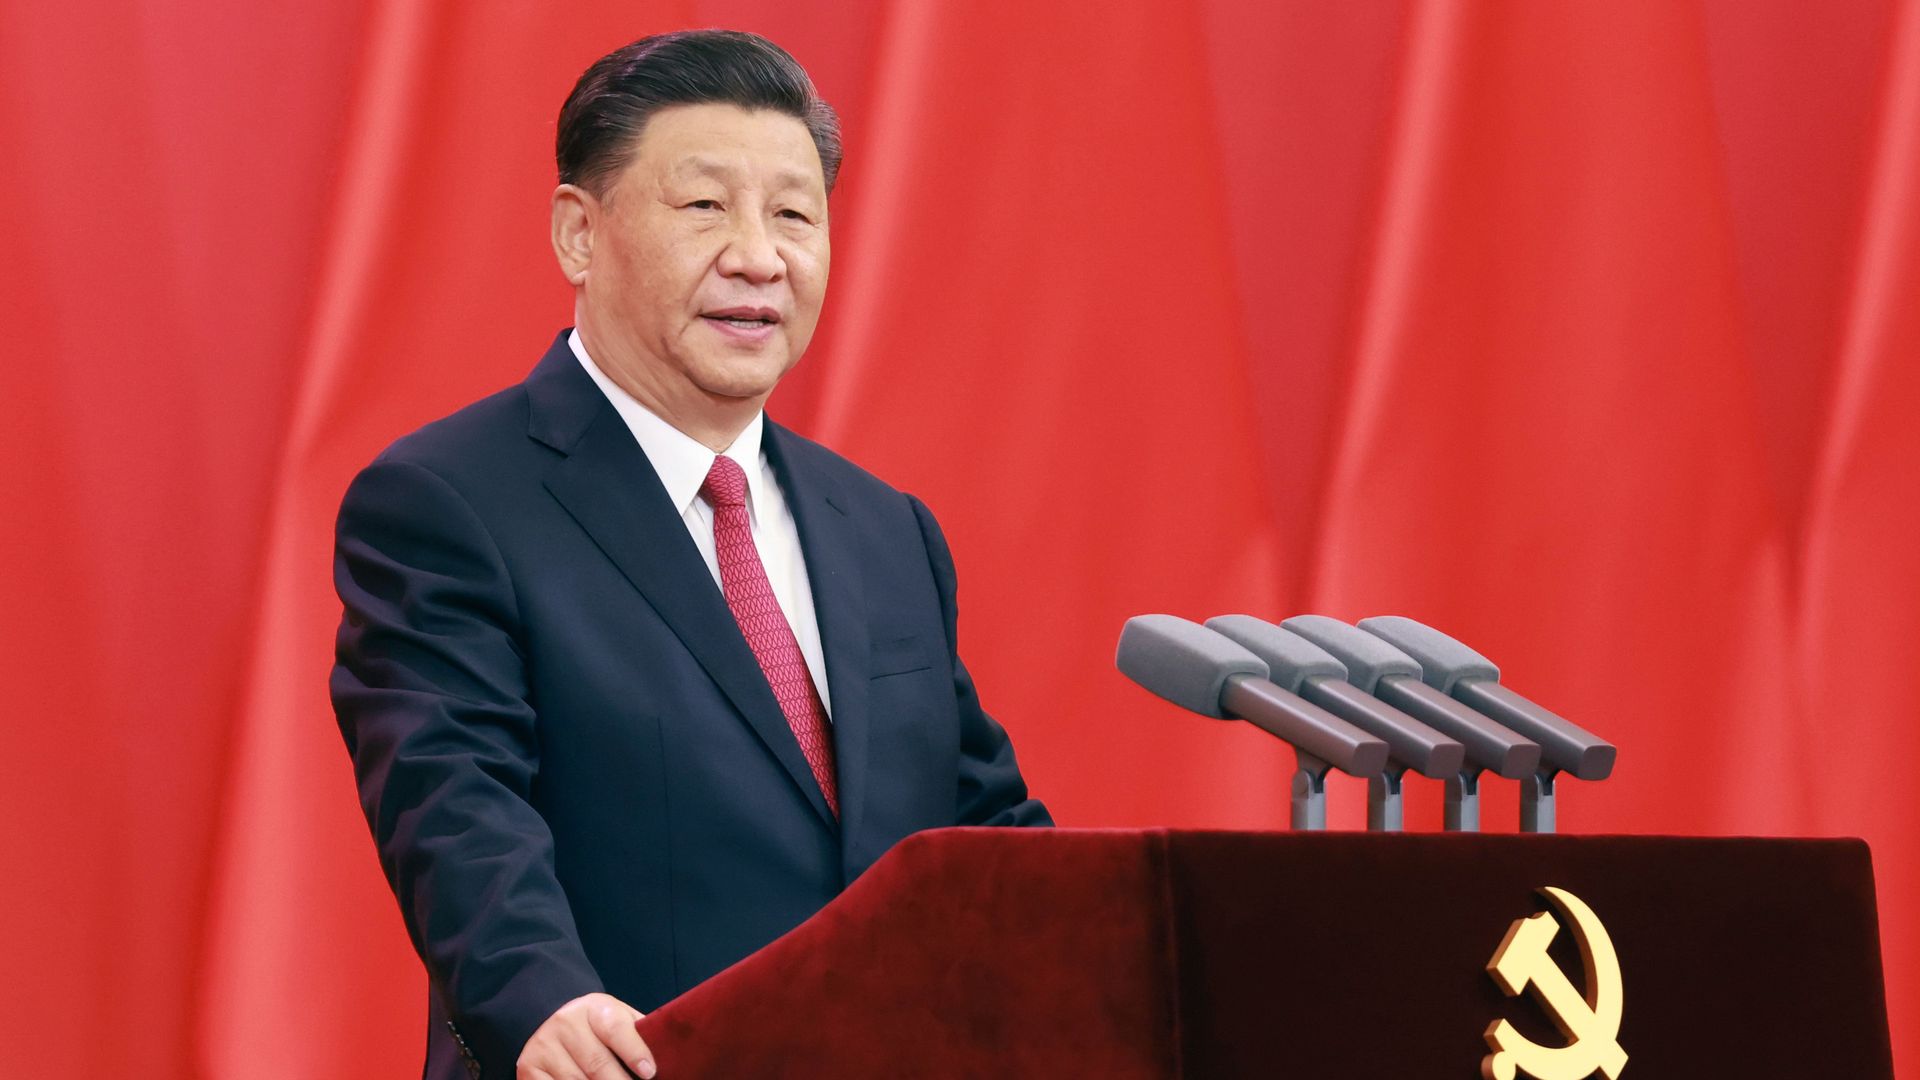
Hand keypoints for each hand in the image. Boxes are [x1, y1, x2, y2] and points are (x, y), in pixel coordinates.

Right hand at [516, 992, 655, 1078]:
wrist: (547, 1018)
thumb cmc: (594, 1026)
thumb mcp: (617, 1017)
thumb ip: (637, 1034)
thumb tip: (666, 1054)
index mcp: (594, 1008)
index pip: (616, 1029)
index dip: (634, 1052)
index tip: (649, 1073)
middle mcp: (565, 1023)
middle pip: (597, 1064)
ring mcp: (544, 1046)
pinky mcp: (528, 1068)